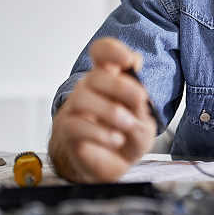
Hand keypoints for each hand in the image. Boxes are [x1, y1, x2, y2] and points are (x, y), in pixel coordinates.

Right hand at [49, 37, 155, 182]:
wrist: (112, 164)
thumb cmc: (127, 135)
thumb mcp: (144, 122)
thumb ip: (141, 109)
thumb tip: (138, 96)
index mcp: (110, 79)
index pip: (102, 52)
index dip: (113, 50)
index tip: (129, 61)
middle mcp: (90, 89)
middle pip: (95, 75)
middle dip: (121, 87)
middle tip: (140, 100)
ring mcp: (77, 109)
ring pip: (82, 97)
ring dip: (111, 111)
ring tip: (128, 125)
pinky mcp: (69, 131)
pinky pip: (76, 125)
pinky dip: (100, 132)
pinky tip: (117, 140)